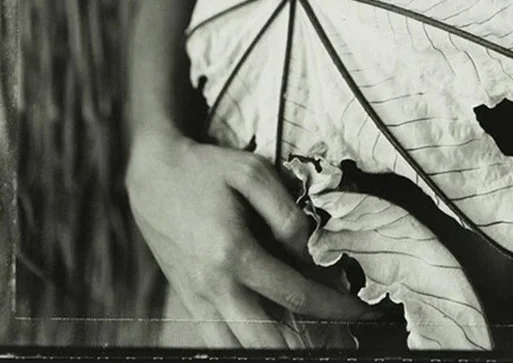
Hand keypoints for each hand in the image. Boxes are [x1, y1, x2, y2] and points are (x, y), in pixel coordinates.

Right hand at [125, 129, 373, 347]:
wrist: (152, 174)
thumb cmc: (206, 169)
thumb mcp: (252, 173)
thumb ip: (285, 213)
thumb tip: (310, 251)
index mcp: (233, 253)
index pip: (296, 293)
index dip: (334, 304)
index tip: (361, 311)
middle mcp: (214, 285)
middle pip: (268, 339)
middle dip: (309, 345)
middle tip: (342, 338)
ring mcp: (198, 298)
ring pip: (241, 347)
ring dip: (278, 349)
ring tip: (310, 345)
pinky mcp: (188, 300)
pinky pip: (219, 339)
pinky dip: (246, 344)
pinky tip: (272, 337)